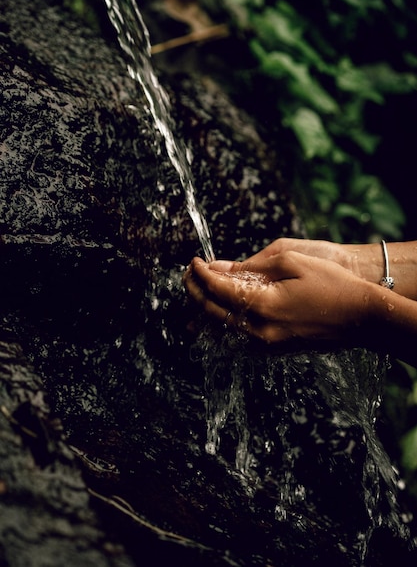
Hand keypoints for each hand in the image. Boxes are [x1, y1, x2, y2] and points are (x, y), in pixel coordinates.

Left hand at [183, 250, 371, 342]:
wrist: (363, 317)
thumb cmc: (332, 284)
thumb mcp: (291, 262)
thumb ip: (251, 267)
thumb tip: (221, 268)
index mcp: (263, 305)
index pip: (217, 290)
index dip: (200, 274)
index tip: (194, 261)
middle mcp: (260, 330)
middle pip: (213, 312)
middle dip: (195, 291)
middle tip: (189, 274)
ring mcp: (267, 343)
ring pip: (222, 328)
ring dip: (205, 308)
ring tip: (197, 290)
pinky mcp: (274, 348)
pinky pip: (237, 336)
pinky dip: (222, 321)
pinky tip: (218, 310)